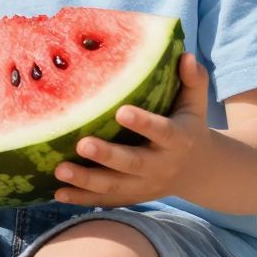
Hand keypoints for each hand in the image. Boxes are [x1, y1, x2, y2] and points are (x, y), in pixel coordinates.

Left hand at [53, 54, 211, 205]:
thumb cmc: (188, 127)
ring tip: (59, 169)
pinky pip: (105, 200)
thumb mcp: (195, 105)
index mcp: (178, 140)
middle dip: (107, 156)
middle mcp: (160, 165)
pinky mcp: (130, 196)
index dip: (143, 123)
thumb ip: (193, 81)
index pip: (162, 131)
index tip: (121, 111)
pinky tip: (58, 193)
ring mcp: (144, 185)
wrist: (198, 171)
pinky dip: (82, 199)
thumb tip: (186, 56)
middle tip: (83, 143)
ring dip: (86, 180)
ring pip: (114, 186)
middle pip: (132, 163)